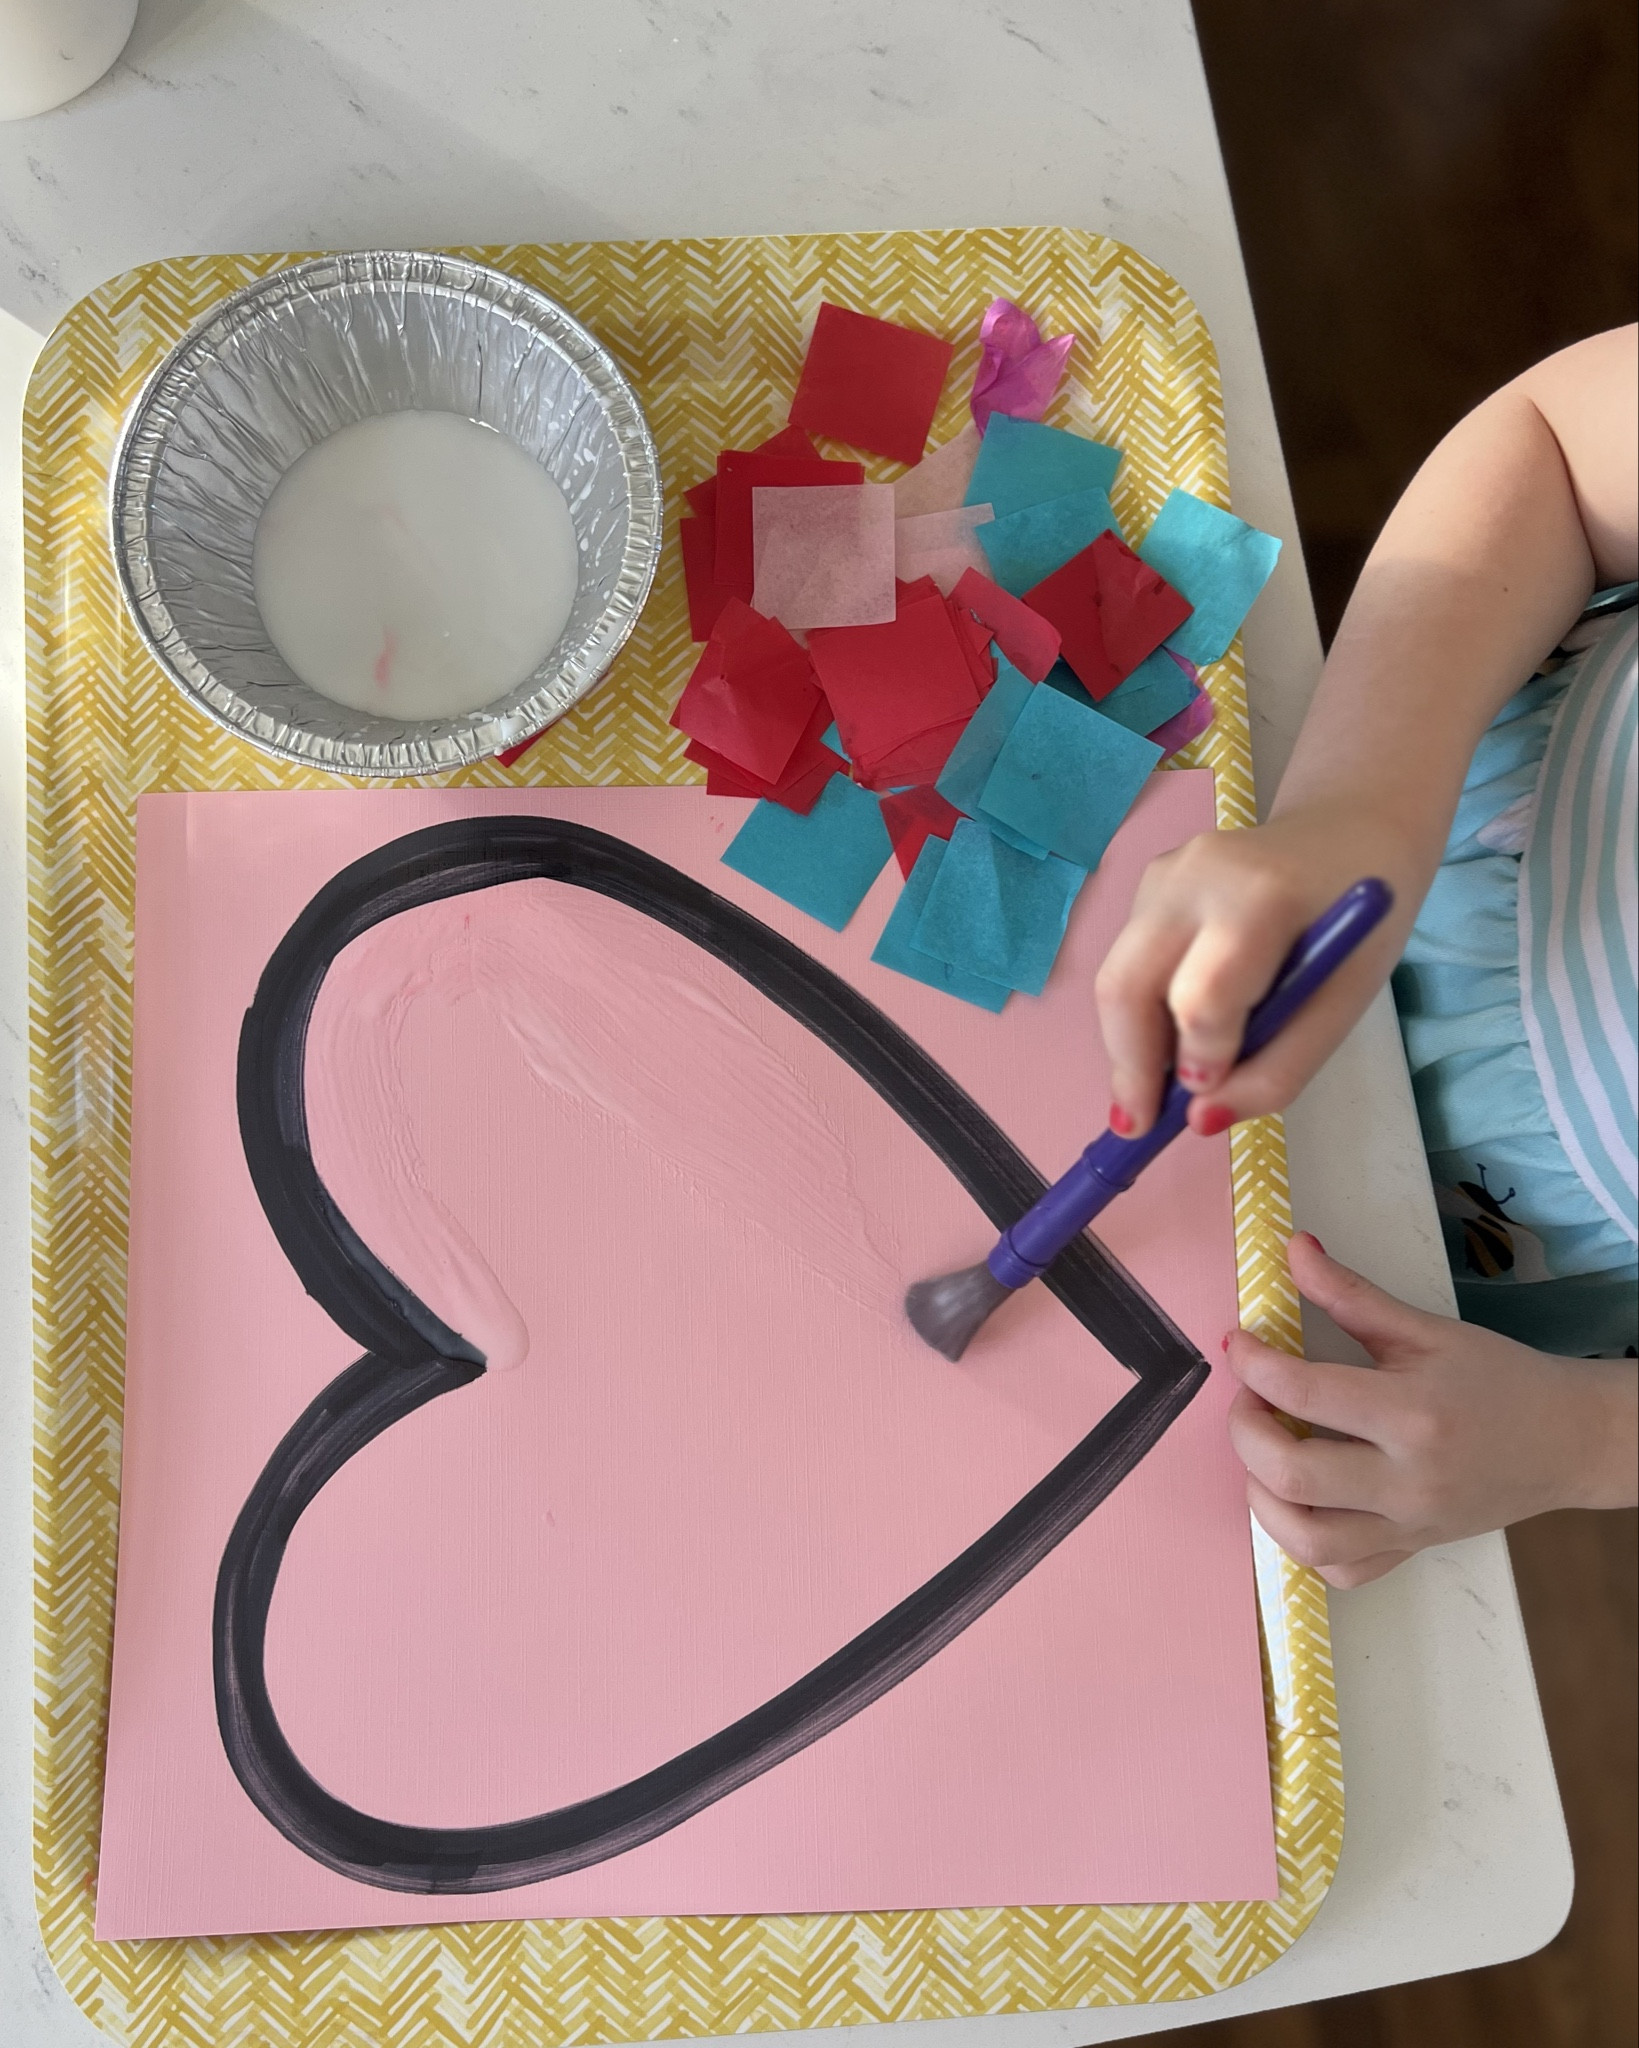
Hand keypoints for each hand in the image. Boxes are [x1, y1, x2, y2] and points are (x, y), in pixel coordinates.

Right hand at [1094, 811, 1410, 1137]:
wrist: (1354, 830)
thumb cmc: (1358, 926)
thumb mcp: (1344, 1006)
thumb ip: (1279, 1070)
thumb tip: (1200, 1120)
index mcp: (1261, 897)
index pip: (1202, 996)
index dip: (1196, 1057)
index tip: (1201, 1100)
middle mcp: (1194, 875)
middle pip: (1127, 986)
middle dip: (1127, 1066)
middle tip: (1136, 1126)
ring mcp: (1163, 873)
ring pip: (1117, 978)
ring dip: (1130, 1042)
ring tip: (1162, 1081)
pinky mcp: (1148, 880)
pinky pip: (1128, 962)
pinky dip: (1142, 1010)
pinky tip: (1179, 1024)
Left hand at [1226, 1233, 1638, 1587]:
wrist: (1567, 1441)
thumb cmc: (1498, 1379)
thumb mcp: (1427, 1329)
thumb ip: (1351, 1294)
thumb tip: (1293, 1247)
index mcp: (1411, 1414)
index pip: (1303, 1392)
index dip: (1252, 1363)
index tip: (1239, 1342)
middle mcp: (1406, 1481)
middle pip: (1290, 1474)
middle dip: (1245, 1430)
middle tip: (1250, 1398)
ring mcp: (1408, 1526)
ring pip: (1304, 1538)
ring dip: (1260, 1494)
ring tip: (1266, 1450)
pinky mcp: (1410, 1551)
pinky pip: (1339, 1571)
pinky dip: (1302, 1541)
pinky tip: (1301, 1499)